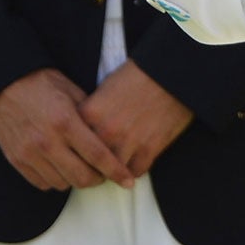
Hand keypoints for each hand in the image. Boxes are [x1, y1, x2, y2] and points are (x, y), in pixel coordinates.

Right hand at [0, 68, 133, 191]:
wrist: (1, 83)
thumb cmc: (40, 83)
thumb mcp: (71, 91)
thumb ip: (91, 115)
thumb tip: (111, 136)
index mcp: (65, 121)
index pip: (98, 155)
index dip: (116, 171)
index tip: (128, 181)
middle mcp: (48, 141)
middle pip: (82, 177)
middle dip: (98, 179)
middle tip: (103, 173)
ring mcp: (30, 153)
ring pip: (63, 183)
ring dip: (76, 179)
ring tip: (81, 168)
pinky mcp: (17, 160)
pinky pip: (42, 183)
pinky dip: (55, 180)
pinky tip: (60, 167)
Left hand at [79, 60, 193, 179]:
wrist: (172, 74)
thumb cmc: (138, 75)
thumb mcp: (106, 87)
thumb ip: (92, 110)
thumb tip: (84, 129)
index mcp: (91, 112)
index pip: (72, 141)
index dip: (76, 145)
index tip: (79, 149)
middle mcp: (106, 130)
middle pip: (90, 161)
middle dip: (92, 164)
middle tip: (95, 165)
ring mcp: (128, 142)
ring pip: (112, 170)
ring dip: (114, 169)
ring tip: (116, 166)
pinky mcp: (149, 149)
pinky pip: (135, 171)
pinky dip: (134, 168)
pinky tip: (134, 160)